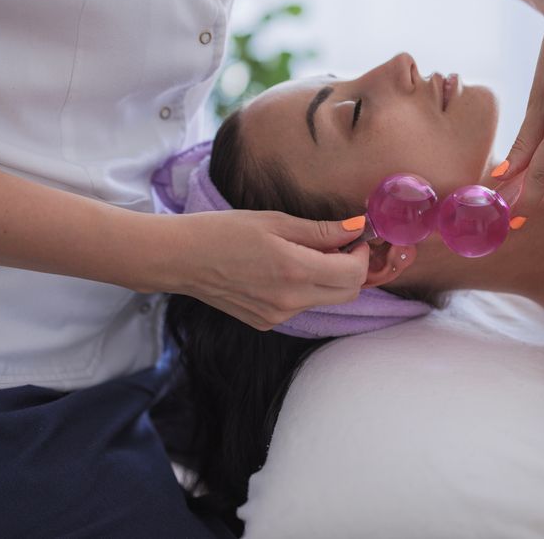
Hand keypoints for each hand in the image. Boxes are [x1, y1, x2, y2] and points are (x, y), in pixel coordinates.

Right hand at [154, 210, 369, 330]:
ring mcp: (278, 316)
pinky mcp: (266, 323)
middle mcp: (290, 301)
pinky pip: (302, 307)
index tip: (355, 238)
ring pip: (325, 300)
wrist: (181, 259)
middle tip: (339, 246)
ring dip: (329, 279)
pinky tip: (283, 270)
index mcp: (294, 270)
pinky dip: (305, 289)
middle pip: (347, 293)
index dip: (362, 254)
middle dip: (352, 269)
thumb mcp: (274, 221)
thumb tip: (356, 227)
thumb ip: (320, 230)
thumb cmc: (223, 232)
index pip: (353, 273)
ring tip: (306, 254)